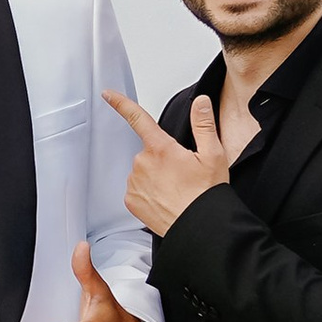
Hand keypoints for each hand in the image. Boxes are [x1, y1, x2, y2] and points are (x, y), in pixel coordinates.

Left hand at [105, 87, 233, 237]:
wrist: (199, 227)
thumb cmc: (206, 194)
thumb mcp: (213, 155)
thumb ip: (203, 125)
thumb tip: (200, 103)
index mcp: (161, 148)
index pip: (138, 118)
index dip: (121, 104)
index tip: (108, 94)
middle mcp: (143, 163)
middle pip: (148, 151)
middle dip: (162, 159)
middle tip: (182, 174)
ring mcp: (135, 183)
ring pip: (142, 171)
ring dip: (155, 177)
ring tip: (175, 190)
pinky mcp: (131, 201)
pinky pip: (136, 189)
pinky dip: (148, 193)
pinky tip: (164, 200)